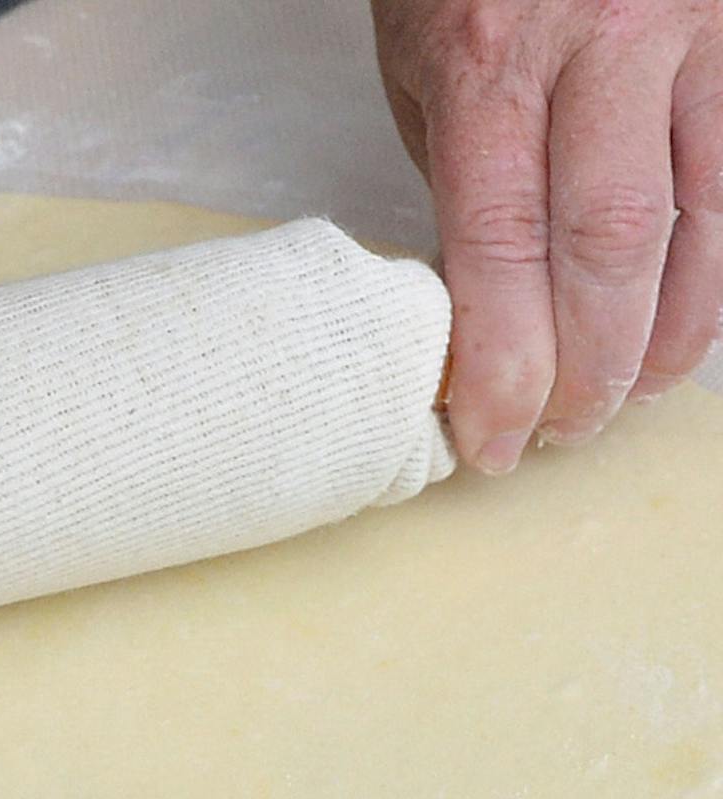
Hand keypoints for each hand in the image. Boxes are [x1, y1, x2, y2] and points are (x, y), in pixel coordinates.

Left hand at [372, 0, 722, 470]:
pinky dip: (716, 266)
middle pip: (613, 243)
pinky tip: (682, 323)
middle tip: (563, 431)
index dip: (505, 362)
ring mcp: (697, 29)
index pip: (503, 243)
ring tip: (629, 395)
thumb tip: (487, 314)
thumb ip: (468, 182)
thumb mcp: (425, 67)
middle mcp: (605, 38)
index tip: (491, 438)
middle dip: (591, 364)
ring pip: (704, 217)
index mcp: (492, 57)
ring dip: (669, 332)